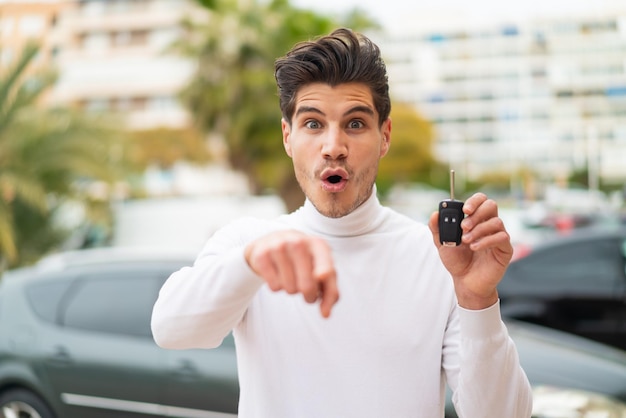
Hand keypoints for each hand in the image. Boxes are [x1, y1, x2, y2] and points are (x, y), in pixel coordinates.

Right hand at [244, 230, 338, 317]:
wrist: (274, 241)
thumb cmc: (304, 260)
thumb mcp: (320, 269)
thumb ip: (330, 291)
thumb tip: (325, 314)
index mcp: (318, 245)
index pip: (325, 265)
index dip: (324, 272)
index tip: (322, 277)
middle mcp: (299, 242)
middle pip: (307, 285)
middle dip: (309, 296)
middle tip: (307, 291)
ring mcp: (279, 247)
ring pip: (290, 289)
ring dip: (292, 290)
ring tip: (291, 278)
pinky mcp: (262, 255)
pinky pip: (274, 287)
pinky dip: (277, 287)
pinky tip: (278, 274)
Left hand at [429, 193, 512, 309]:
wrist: (465, 282)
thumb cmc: (456, 261)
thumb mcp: (442, 244)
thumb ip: (437, 229)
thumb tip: (434, 214)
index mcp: (476, 220)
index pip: (481, 200)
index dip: (474, 200)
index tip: (464, 209)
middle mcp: (489, 225)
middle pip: (491, 205)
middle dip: (476, 214)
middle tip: (464, 226)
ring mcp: (499, 236)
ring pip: (496, 221)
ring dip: (479, 229)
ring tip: (466, 241)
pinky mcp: (505, 249)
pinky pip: (502, 237)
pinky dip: (486, 241)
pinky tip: (474, 248)